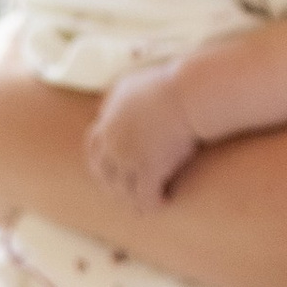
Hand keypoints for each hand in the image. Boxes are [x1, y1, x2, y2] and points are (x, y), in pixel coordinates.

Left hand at [86, 63, 200, 206]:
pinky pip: (145, 196)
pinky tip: (163, 204)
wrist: (192, 93)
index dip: (101, 159)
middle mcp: (113, 137)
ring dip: (131, 199)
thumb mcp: (140, 81)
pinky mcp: (147, 169)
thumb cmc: (178, 82)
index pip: (94, 143)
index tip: (111, 167)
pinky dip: (152, 203)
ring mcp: (127, 155)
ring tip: (142, 205)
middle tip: (122, 194)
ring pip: (121, 187)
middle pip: (102, 169)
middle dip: (111, 184)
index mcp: (110, 114)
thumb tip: (125, 101)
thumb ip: (126, 94)